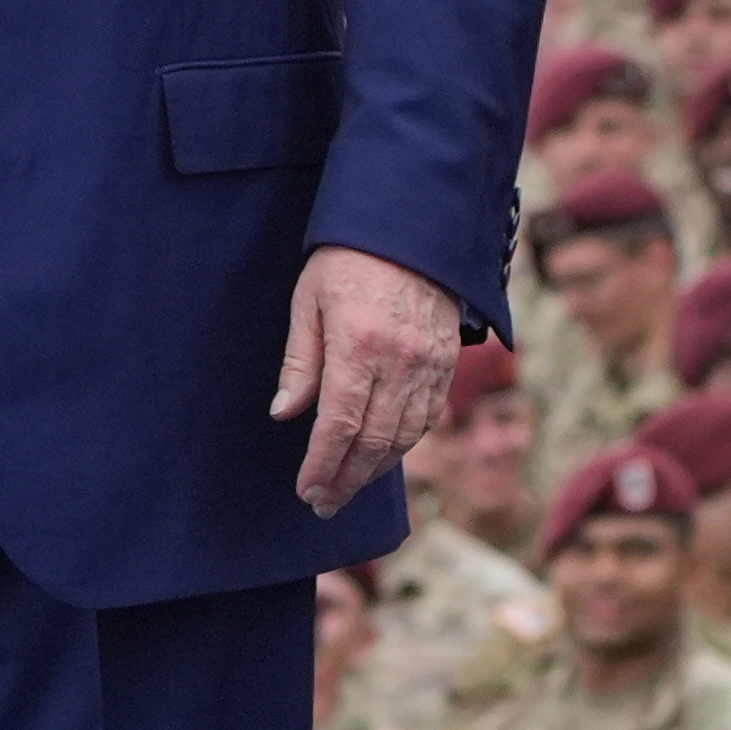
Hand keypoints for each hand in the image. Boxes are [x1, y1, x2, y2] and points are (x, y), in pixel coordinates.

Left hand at [270, 245, 461, 518]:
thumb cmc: (347, 258)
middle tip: (323, 503)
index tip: (307, 490)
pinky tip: (382, 456)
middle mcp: (400, 360)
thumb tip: (284, 413)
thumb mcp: (308, 300)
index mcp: (359, 344)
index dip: (323, 464)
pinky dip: (404, 444)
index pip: (341, 424)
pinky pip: (428, 417)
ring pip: (405, 436)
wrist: (411, 227)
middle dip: (347, 479)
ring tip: (347, 486)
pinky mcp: (446, 361)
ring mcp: (429, 363)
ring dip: (375, 469)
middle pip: (375, 441)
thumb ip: (300, 361)